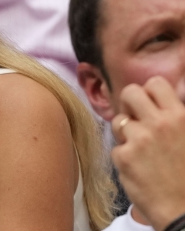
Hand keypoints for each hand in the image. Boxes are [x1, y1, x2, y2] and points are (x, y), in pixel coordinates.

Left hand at [112, 76, 184, 230]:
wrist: (184, 210)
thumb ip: (176, 115)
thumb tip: (170, 94)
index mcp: (179, 116)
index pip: (155, 83)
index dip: (149, 94)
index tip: (150, 107)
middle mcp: (159, 123)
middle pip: (129, 92)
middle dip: (130, 104)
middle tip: (137, 120)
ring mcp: (139, 139)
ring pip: (118, 120)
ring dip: (125, 132)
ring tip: (142, 149)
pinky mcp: (123, 157)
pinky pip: (116, 146)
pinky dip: (124, 156)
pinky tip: (139, 168)